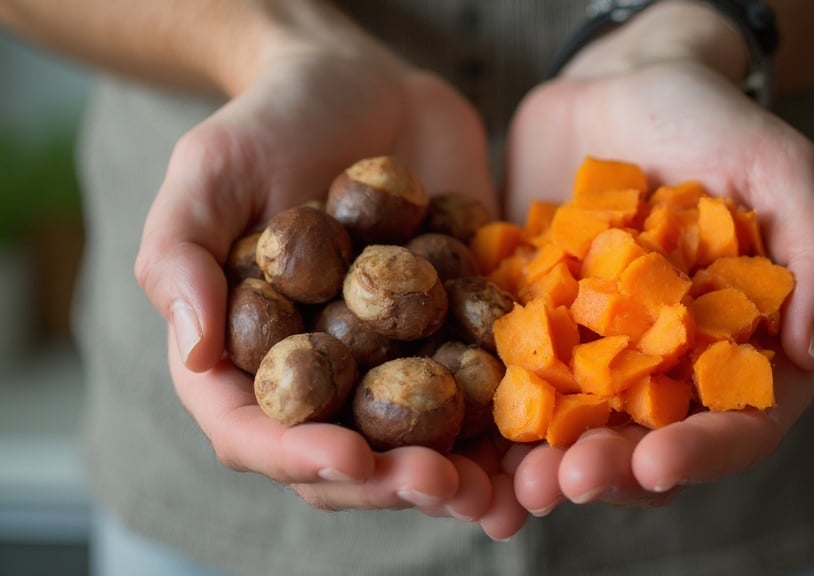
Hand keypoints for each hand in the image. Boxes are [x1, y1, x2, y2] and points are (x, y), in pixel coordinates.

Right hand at [133, 16, 524, 539]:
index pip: (256, 430)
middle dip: (394, 483)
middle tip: (442, 485)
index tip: (347, 459)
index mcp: (248, 354)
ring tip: (505, 493)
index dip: (297, 456)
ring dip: (464, 476)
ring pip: (422, 443)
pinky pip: (485, 387)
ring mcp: (394, 358)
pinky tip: (549, 440)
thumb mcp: (210, 170)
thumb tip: (194, 349)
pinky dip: (515, 423)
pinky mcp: (458, 331)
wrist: (366, 84)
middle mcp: (323, 372)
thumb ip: (181, 255)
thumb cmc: (271, 120)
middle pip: (348, 456)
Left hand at [503, 3, 813, 514]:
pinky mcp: (534, 323)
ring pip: (574, 427)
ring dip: (544, 464)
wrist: (618, 82)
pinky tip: (461, 438)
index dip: (703, 453)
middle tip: (567, 483)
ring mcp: (594, 349)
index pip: (736, 420)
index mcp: (736, 344)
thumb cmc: (712, 119)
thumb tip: (811, 356)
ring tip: (514, 483)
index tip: (657, 465)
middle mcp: (666, 363)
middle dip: (608, 470)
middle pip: (647, 441)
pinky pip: (511, 377)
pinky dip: (491, 415)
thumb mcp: (779, 168)